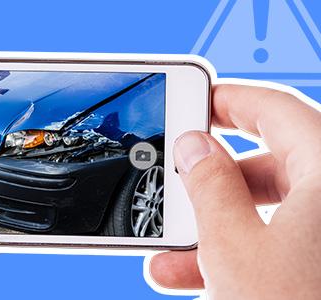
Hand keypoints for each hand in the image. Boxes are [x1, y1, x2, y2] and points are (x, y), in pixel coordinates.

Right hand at [149, 85, 320, 298]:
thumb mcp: (234, 247)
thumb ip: (208, 184)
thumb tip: (193, 146)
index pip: (275, 108)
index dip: (226, 101)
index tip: (193, 103)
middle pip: (272, 163)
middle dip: (213, 181)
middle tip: (176, 182)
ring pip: (272, 210)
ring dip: (216, 228)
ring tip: (170, 250)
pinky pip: (283, 242)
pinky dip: (239, 253)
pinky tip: (193, 274)